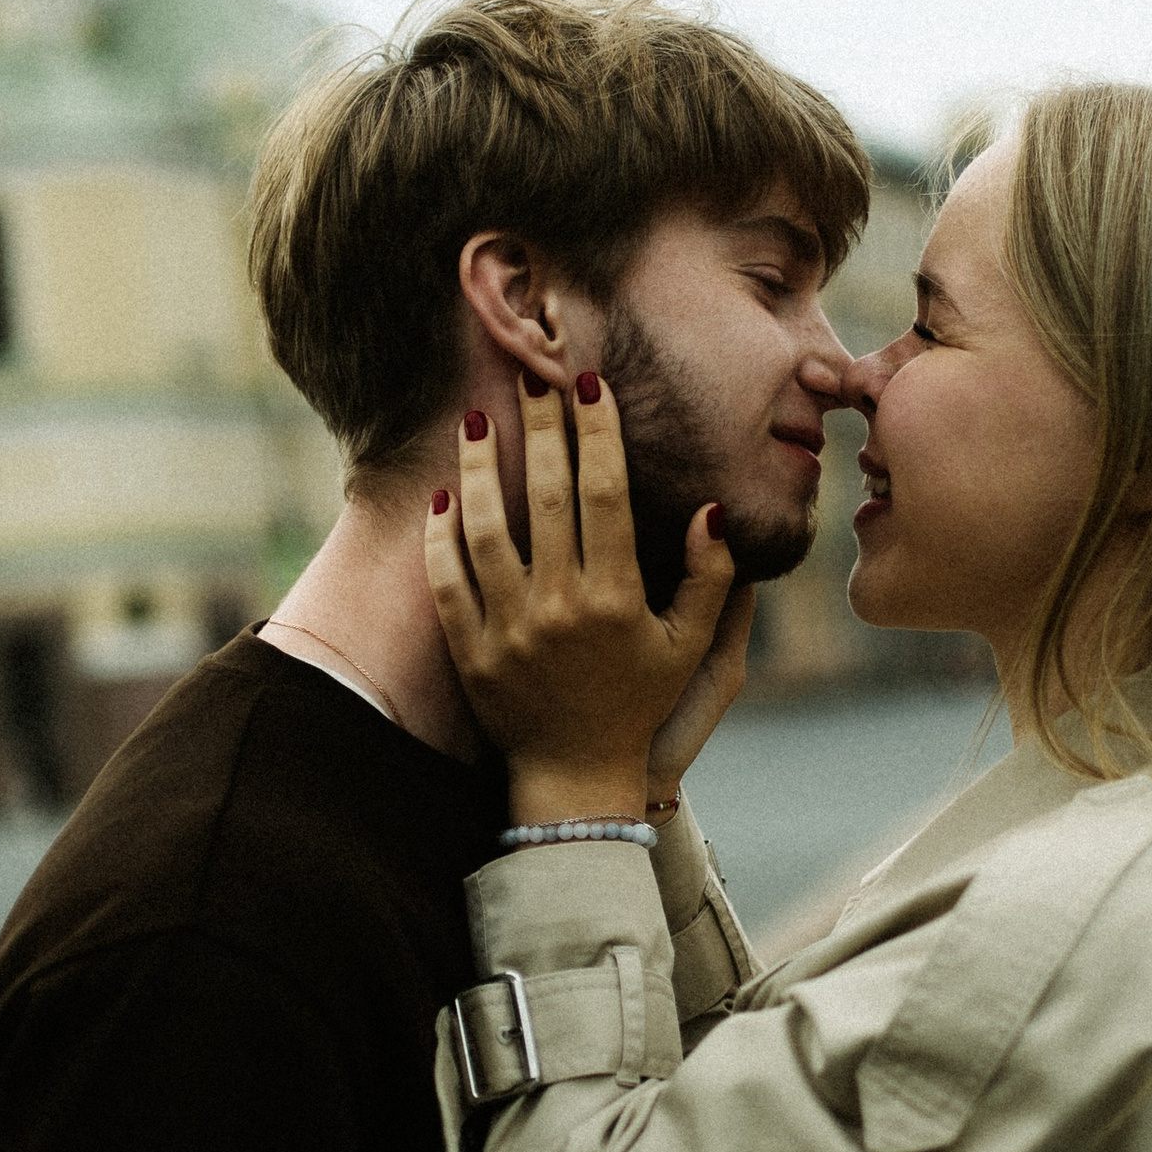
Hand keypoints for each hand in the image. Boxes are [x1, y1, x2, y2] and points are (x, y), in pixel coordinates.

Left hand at [426, 374, 735, 821]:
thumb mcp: (689, 647)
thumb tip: (709, 511)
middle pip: (546, 497)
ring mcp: (509, 629)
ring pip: (485, 529)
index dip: (596, 433)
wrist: (575, 778)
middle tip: (531, 373)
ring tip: (478, 420)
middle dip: (540, 427)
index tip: (587, 384)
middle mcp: (560, 608)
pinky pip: (447, 580)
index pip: (605, 495)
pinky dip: (442, 535)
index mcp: (617, 599)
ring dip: (480, 469)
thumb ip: (709, 579)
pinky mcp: (470, 651)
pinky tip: (445, 494)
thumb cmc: (639, 704)